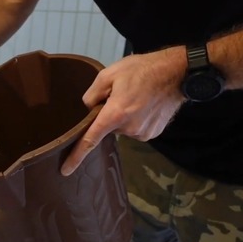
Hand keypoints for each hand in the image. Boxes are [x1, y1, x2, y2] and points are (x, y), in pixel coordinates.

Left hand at [60, 47, 186, 175]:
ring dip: (124, 117)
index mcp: (115, 115)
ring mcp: (142, 134)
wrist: (177, 73)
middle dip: (110, 115)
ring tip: (136, 98)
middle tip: (121, 96)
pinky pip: (136, 130)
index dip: (76, 156)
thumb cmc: (141, 70)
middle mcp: (128, 129)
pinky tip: (145, 105)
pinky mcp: (153, 134)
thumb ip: (92, 94)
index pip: (90, 140)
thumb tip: (88, 109)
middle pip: (109, 128)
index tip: (66, 171)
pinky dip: (136, 120)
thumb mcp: (109, 74)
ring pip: (123, 129)